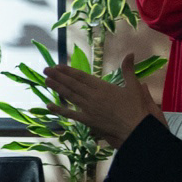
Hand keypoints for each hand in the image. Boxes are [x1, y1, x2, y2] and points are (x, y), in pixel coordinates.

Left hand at [44, 53, 165, 147]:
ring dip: (57, 87)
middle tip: (46, 70)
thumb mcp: (133, 86)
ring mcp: (88, 108)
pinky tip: (48, 105)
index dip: (68, 71)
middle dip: (58, 76)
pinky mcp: (87, 120)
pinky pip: (70, 114)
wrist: (136, 128)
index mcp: (102, 86)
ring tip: (46, 80)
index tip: (58, 66)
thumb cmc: (136, 108)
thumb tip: (130, 53)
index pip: (81, 76)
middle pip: (72, 84)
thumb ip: (128, 70)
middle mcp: (92, 96)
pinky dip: (59, 109)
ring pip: (69, 95)